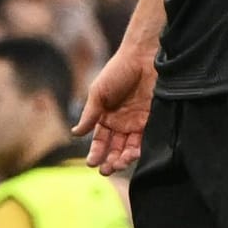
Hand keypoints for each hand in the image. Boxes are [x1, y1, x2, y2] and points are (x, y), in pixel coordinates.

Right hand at [74, 48, 156, 176]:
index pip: (100, 140)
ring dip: (123, 158)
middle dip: (110, 160)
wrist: (143, 57)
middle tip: (106, 170)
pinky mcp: (152, 120)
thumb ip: (89, 115)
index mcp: (106, 116)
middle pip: (115, 147)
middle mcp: (121, 122)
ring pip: (130, 147)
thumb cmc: (117, 71)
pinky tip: (132, 155)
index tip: (91, 163)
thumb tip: (75, 134)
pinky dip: (139, 150)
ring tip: (118, 164)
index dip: (96, 152)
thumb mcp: (98, 93)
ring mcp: (137, 122)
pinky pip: (145, 139)